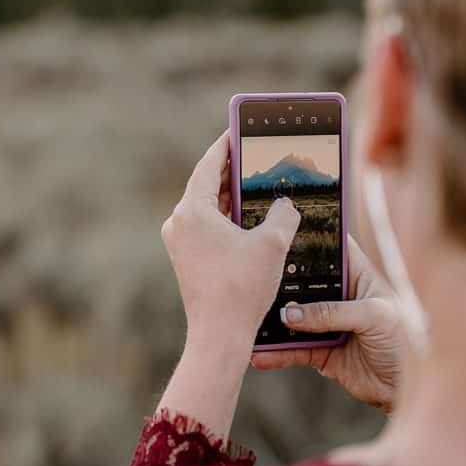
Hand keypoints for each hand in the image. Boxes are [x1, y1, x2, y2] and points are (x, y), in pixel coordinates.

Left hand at [154, 130, 301, 440]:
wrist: (218, 335)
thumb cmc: (241, 288)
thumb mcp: (271, 244)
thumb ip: (282, 215)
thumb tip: (286, 204)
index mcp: (192, 210)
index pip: (209, 164)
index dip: (227, 145)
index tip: (239, 130)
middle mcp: (179, 222)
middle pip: (207, 184)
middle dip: (232, 170)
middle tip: (255, 155)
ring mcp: (179, 241)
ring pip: (207, 207)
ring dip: (231, 196)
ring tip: (258, 184)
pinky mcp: (185, 258)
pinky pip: (206, 226)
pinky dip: (226, 218)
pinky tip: (249, 219)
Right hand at [250, 236, 403, 413]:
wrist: (411, 390)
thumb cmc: (408, 342)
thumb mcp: (375, 316)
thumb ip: (332, 312)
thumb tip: (291, 314)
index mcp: (357, 276)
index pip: (331, 248)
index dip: (309, 238)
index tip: (279, 230)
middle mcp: (338, 296)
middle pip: (301, 282)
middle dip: (277, 281)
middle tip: (250, 278)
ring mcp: (327, 323)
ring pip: (291, 317)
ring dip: (271, 320)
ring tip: (248, 320)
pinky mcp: (319, 351)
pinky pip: (292, 348)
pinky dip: (275, 352)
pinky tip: (260, 354)